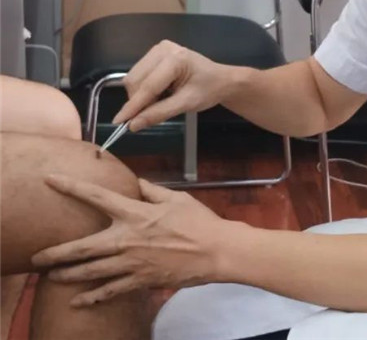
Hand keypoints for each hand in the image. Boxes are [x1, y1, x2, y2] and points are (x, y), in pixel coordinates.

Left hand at [32, 174, 232, 306]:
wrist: (215, 250)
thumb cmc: (197, 220)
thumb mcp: (175, 198)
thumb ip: (151, 190)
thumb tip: (136, 182)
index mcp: (136, 213)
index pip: (97, 197)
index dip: (71, 187)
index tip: (50, 180)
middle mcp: (127, 239)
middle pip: (83, 247)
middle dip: (56, 252)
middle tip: (36, 257)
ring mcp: (132, 263)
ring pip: (91, 271)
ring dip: (68, 275)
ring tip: (50, 276)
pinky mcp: (140, 280)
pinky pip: (110, 291)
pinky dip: (92, 297)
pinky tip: (76, 301)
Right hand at [114, 40, 229, 130]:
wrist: (220, 79)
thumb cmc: (208, 90)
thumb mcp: (186, 104)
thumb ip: (159, 113)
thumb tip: (133, 124)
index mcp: (175, 59)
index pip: (148, 86)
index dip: (133, 106)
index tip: (119, 122)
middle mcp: (163, 49)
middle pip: (135, 80)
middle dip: (138, 101)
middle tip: (149, 115)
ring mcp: (157, 49)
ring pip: (133, 77)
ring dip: (140, 96)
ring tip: (161, 101)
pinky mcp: (154, 54)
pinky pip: (139, 75)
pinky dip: (143, 89)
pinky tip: (159, 93)